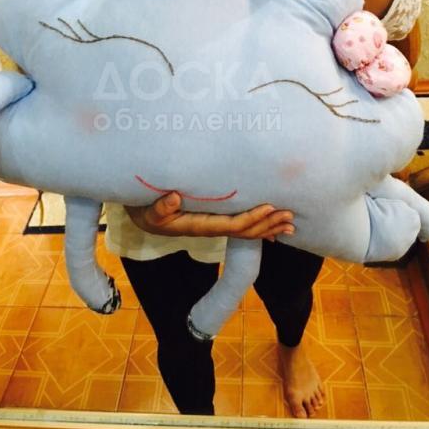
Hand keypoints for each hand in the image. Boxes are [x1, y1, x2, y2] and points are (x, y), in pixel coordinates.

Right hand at [124, 192, 294, 240]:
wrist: (138, 215)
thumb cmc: (144, 210)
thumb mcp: (147, 210)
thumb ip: (160, 207)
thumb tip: (175, 198)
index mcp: (199, 225)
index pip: (231, 225)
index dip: (252, 218)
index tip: (270, 207)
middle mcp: (210, 228)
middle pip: (245, 231)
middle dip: (268, 224)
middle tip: (290, 217)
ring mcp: (212, 226)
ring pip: (245, 230)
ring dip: (268, 227)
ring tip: (289, 223)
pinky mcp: (212, 220)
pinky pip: (239, 226)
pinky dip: (257, 226)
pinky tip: (272, 228)